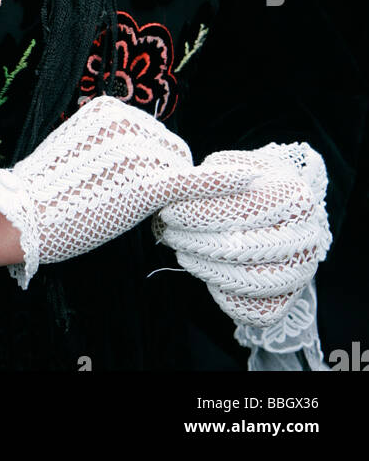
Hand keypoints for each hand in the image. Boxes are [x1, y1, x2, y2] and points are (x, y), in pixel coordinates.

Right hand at [0, 95, 225, 286]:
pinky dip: (227, 182)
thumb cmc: (46, 190)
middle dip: (160, 179)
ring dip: (166, 195)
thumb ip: (112, 142)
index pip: (154, 136)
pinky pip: (195, 182)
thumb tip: (147, 158)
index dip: (147, 166)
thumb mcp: (79, 146)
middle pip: (171, 152)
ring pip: (178, 173)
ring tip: (125, 209)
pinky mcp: (148, 184)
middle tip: (120, 202)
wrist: (23, 215)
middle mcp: (128, 121)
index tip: (120, 185)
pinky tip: (254, 181)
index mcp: (110, 108)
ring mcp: (139, 151)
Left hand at [152, 142, 331, 325]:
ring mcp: (303, 270)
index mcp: (295, 196)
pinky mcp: (293, 296)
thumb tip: (182, 196)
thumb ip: (211, 178)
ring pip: (249, 282)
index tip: (169, 212)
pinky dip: (229, 298)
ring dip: (206, 269)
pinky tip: (209, 275)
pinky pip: (259, 311)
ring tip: (183, 251)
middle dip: (197, 243)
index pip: (242, 210)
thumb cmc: (248, 182)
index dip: (199, 213)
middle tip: (171, 234)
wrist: (281, 206)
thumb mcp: (232, 166)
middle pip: (243, 249)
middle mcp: (307, 236)